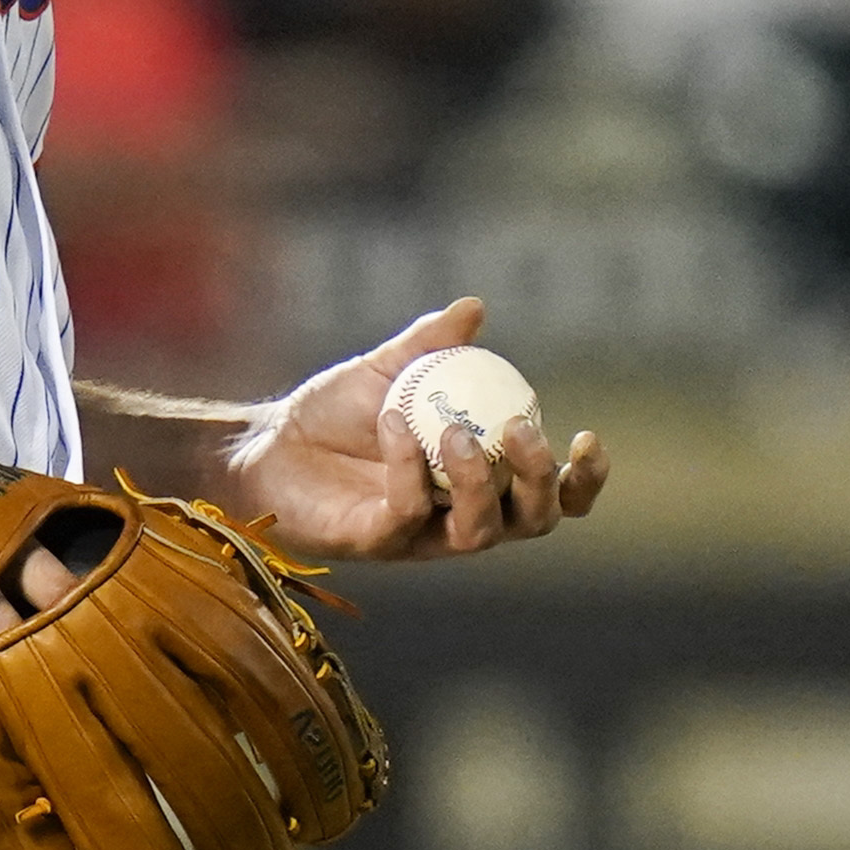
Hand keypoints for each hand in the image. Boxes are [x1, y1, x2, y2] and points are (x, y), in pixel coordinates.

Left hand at [217, 298, 606, 560]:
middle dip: (538, 480)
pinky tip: (392, 420)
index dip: (582, 481)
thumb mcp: (387, 368)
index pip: (551, 498)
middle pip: (530, 522)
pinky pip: (407, 511)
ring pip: (478, 533)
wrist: (263, 442)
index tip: (586, 437)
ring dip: (478, 480)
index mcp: (479, 482)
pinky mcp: (374, 543)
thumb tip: (474, 307)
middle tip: (519, 429)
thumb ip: (432, 342)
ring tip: (455, 430)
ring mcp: (418, 537)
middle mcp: (458, 518)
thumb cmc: (331, 414)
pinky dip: (407, 465)